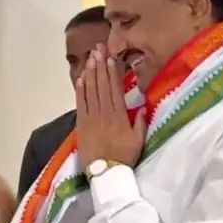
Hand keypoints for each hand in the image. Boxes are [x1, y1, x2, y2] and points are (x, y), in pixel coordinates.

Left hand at [76, 44, 146, 168]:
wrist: (106, 173)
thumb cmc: (124, 157)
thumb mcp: (139, 140)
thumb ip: (140, 122)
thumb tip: (142, 105)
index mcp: (119, 115)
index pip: (115, 88)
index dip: (112, 71)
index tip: (110, 57)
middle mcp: (104, 112)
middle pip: (101, 85)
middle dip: (100, 66)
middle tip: (98, 49)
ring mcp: (91, 117)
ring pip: (90, 91)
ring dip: (90, 73)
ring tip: (90, 58)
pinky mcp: (81, 124)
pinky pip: (80, 103)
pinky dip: (80, 90)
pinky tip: (81, 78)